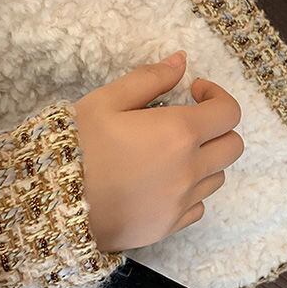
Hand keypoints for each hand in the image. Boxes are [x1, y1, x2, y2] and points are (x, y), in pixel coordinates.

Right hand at [74, 51, 243, 251]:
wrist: (53, 204)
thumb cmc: (76, 146)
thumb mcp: (106, 101)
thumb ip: (149, 78)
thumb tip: (181, 61)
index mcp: (179, 133)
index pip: (229, 113)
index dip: (217, 96)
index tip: (193, 92)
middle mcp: (190, 170)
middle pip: (233, 147)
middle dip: (217, 129)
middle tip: (187, 122)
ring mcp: (182, 202)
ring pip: (217, 177)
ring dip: (205, 160)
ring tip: (171, 154)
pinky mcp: (169, 226)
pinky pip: (198, 206)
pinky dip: (190, 192)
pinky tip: (162, 183)